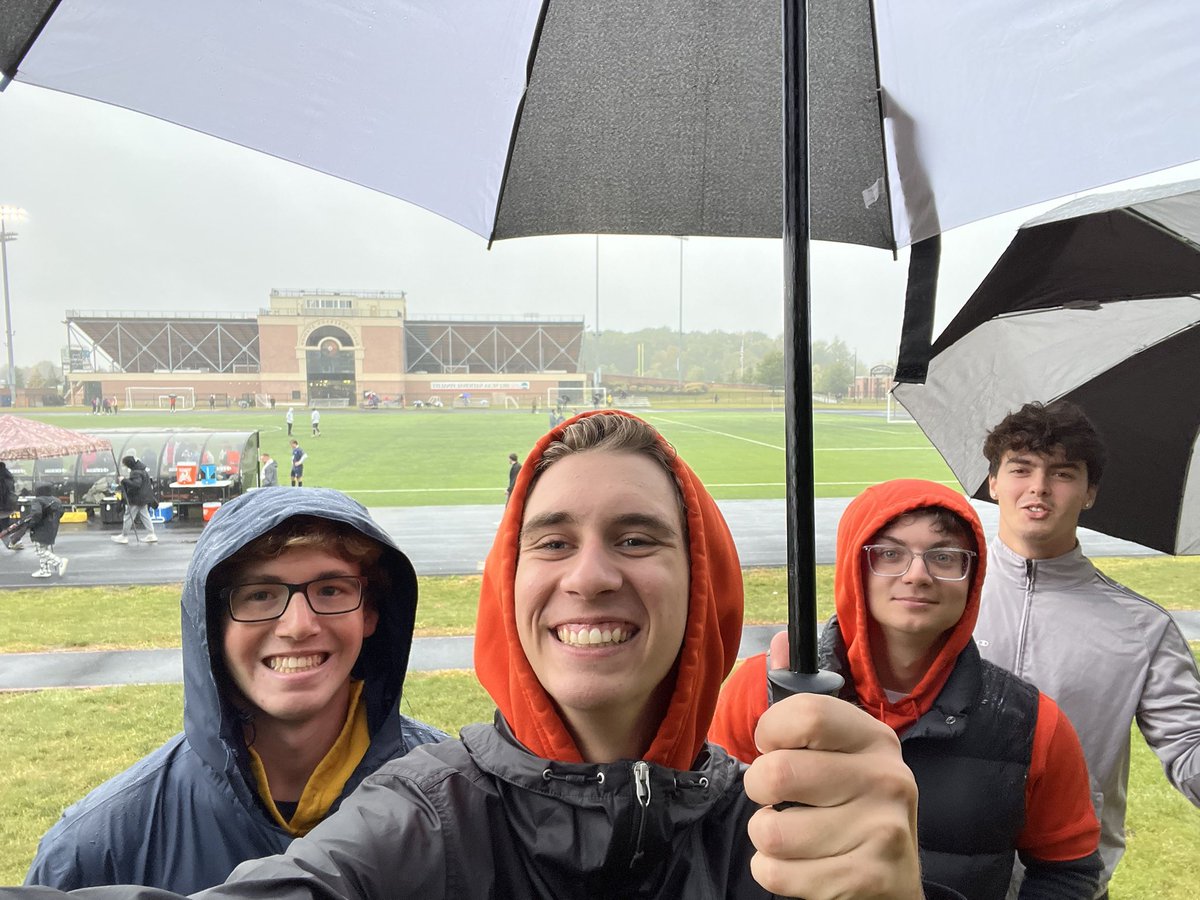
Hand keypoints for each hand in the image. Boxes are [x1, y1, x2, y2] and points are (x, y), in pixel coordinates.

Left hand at [742, 637, 921, 898]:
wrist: (894, 887)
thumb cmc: (853, 810)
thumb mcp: (839, 752)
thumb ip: (804, 702)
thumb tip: (779, 639)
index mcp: (875, 738)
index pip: (806, 714)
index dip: (769, 733)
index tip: (771, 747)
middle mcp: (888, 778)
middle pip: (779, 773)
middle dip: (758, 790)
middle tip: (775, 799)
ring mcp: (884, 830)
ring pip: (771, 830)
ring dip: (766, 837)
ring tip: (793, 835)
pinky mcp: (871, 879)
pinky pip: (777, 873)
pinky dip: (774, 874)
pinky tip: (804, 867)